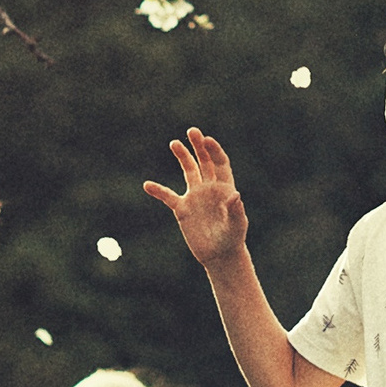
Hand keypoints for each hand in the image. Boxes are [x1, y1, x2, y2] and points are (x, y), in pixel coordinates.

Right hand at [143, 128, 249, 267]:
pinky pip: (168, 197)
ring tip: (174, 143)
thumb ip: (236, 210)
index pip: (219, 163)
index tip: (207, 140)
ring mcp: (195, 196)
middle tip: (192, 131)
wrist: (220, 255)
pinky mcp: (183, 209)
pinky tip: (147, 185)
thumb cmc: (232, 238)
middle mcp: (209, 188)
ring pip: (188, 171)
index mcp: (224, 187)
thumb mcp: (237, 224)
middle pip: (204, 161)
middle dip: (198, 146)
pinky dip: (158, 191)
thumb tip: (235, 196)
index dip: (214, 150)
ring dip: (182, 156)